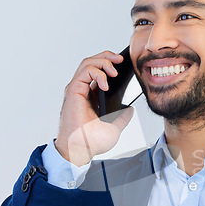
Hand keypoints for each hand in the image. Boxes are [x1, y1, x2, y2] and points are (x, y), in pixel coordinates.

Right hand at [54, 51, 133, 165]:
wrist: (81, 149)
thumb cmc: (92, 141)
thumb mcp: (114, 128)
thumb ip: (122, 118)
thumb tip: (130, 110)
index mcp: (91, 97)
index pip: (99, 72)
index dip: (109, 64)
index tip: (123, 64)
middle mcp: (83, 90)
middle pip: (92, 63)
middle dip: (107, 57)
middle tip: (120, 59)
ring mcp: (77, 89)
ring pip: (87, 63)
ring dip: (103, 61)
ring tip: (114, 70)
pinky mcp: (74, 90)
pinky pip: (85, 72)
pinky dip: (97, 72)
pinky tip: (106, 83)